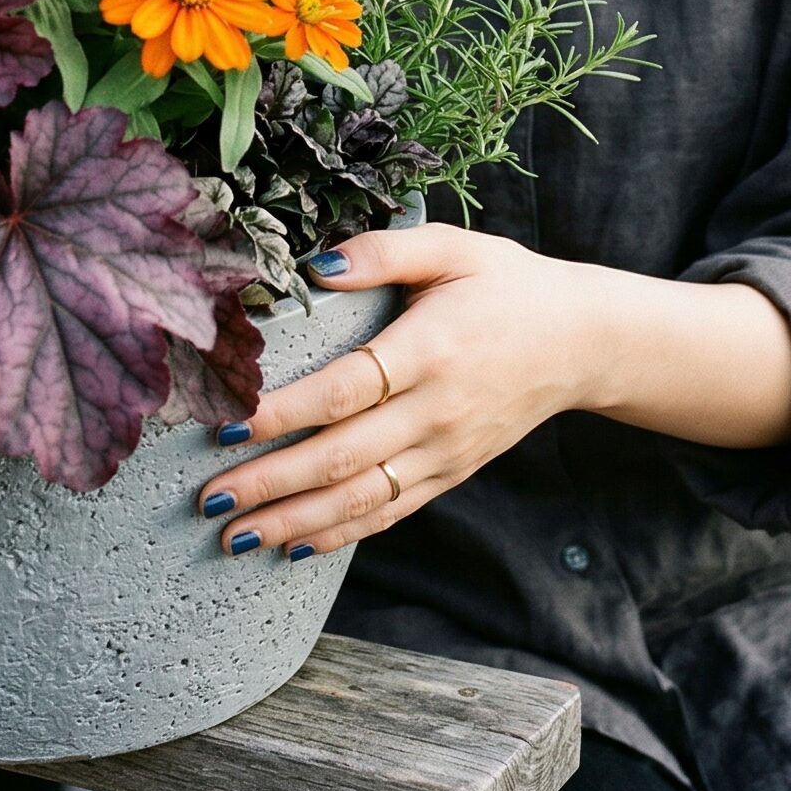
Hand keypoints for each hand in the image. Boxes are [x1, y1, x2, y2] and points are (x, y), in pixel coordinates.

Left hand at [195, 222, 597, 557]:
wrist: (581, 340)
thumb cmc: (507, 284)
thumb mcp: (452, 246)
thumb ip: (383, 251)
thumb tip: (315, 267)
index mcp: (429, 349)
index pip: (343, 390)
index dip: (283, 412)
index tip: (226, 426)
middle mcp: (436, 411)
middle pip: (341, 457)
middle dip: (270, 482)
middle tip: (208, 498)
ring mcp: (445, 451)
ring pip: (362, 498)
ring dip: (295, 522)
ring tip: (235, 536)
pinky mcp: (453, 473)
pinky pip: (392, 511)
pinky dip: (342, 534)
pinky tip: (296, 545)